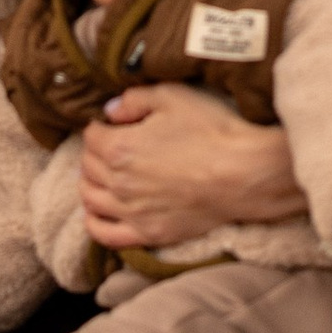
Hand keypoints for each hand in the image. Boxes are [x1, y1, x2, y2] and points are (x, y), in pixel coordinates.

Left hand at [77, 83, 305, 244]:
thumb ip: (134, 99)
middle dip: (95, 152)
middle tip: (112, 145)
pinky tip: (102, 210)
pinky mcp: (149, 233)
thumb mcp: (172, 97)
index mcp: (119, 147)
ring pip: (90, 199)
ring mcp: (132, 212)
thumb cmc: (211, 131)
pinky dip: (94, 222)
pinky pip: (105, 235)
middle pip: (87, 166)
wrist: (244, 174)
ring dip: (91, 183)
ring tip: (105, 174)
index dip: (101, 126)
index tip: (114, 124)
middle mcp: (119, 183)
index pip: (91, 135)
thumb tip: (110, 111)